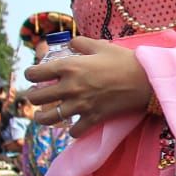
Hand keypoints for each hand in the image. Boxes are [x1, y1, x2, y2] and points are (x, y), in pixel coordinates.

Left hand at [25, 36, 149, 137]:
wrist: (145, 80)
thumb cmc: (123, 60)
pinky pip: (73, 131)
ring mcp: (80, 105)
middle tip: (35, 96)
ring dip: (42, 117)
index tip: (32, 75)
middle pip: (36, 98)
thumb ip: (81, 44)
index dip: (29, 74)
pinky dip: (71, 129)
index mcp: (69, 66)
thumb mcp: (101, 45)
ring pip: (48, 119)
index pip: (35, 74)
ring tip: (42, 115)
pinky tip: (72, 125)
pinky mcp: (92, 118)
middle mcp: (70, 87)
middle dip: (32, 97)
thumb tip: (71, 44)